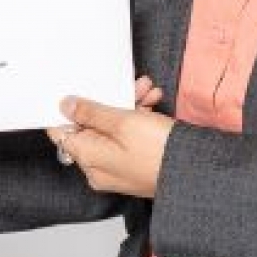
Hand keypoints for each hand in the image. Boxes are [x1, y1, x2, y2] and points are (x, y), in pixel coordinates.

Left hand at [49, 93, 172, 198]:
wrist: (194, 171)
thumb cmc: (158, 152)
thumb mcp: (122, 122)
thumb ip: (91, 112)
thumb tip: (66, 106)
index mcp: (88, 158)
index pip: (62, 132)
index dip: (65, 110)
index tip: (74, 90)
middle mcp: (98, 167)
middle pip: (92, 127)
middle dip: (109, 101)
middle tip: (124, 85)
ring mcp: (117, 167)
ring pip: (113, 129)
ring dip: (128, 106)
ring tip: (147, 89)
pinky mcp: (135, 165)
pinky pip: (128, 138)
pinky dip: (139, 119)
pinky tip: (153, 102)